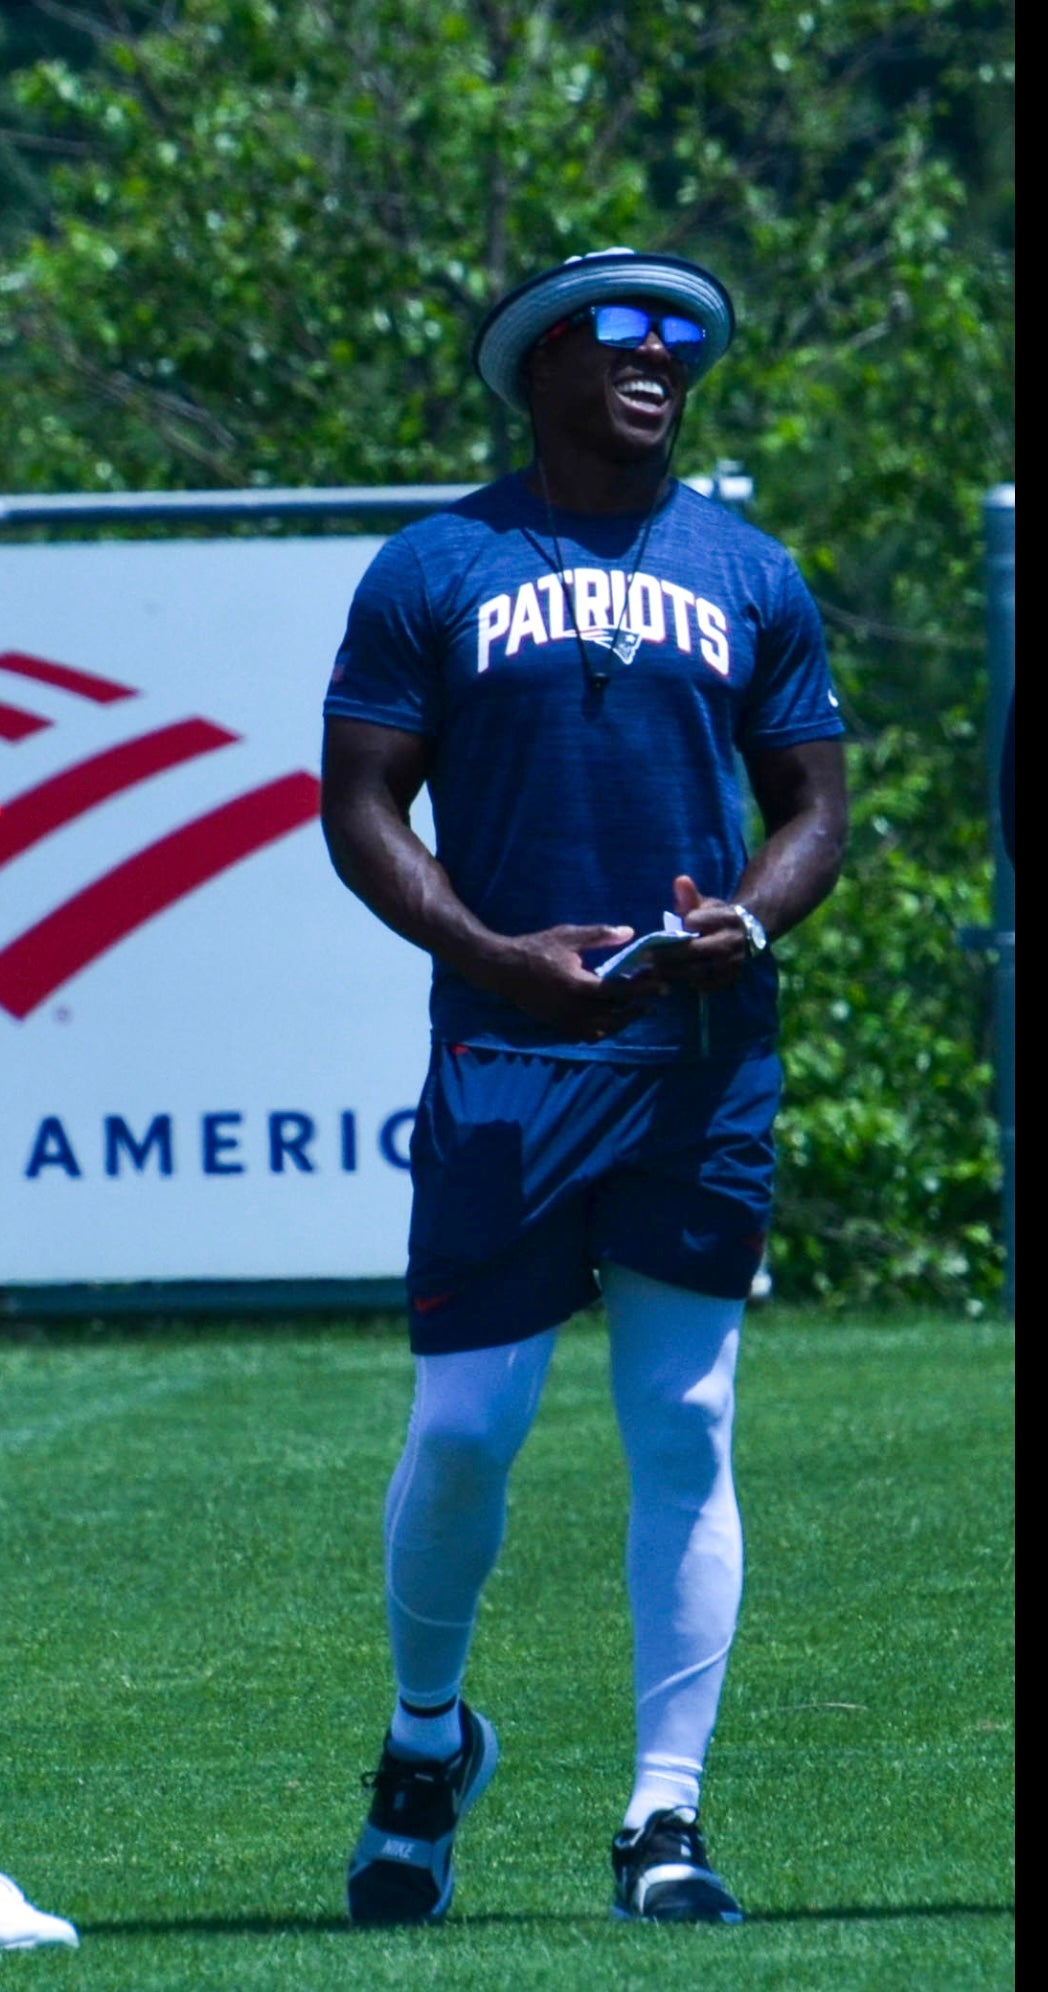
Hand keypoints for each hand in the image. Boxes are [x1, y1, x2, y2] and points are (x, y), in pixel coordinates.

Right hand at [481, 923, 659, 1039]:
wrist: (503, 969)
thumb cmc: (536, 948)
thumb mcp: (568, 936)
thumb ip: (599, 935)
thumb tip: (629, 932)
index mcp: (578, 985)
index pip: (619, 992)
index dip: (643, 989)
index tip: (661, 984)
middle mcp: (574, 1008)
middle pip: (616, 1015)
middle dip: (638, 1006)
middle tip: (654, 995)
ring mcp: (565, 1020)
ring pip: (605, 1029)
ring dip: (624, 1020)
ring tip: (639, 1008)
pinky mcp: (559, 1025)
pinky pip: (588, 1035)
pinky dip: (605, 1030)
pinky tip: (614, 1018)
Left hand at [644, 876, 750, 992]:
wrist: (744, 935)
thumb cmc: (715, 917)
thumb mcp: (705, 903)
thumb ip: (690, 896)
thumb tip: (680, 880)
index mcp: (727, 918)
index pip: (697, 921)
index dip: (684, 924)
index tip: (664, 930)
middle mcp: (732, 941)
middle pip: (695, 950)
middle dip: (668, 955)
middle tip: (644, 957)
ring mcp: (733, 963)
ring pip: (699, 971)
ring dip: (672, 973)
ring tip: (650, 972)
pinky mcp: (731, 979)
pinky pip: (706, 986)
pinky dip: (687, 985)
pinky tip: (669, 982)